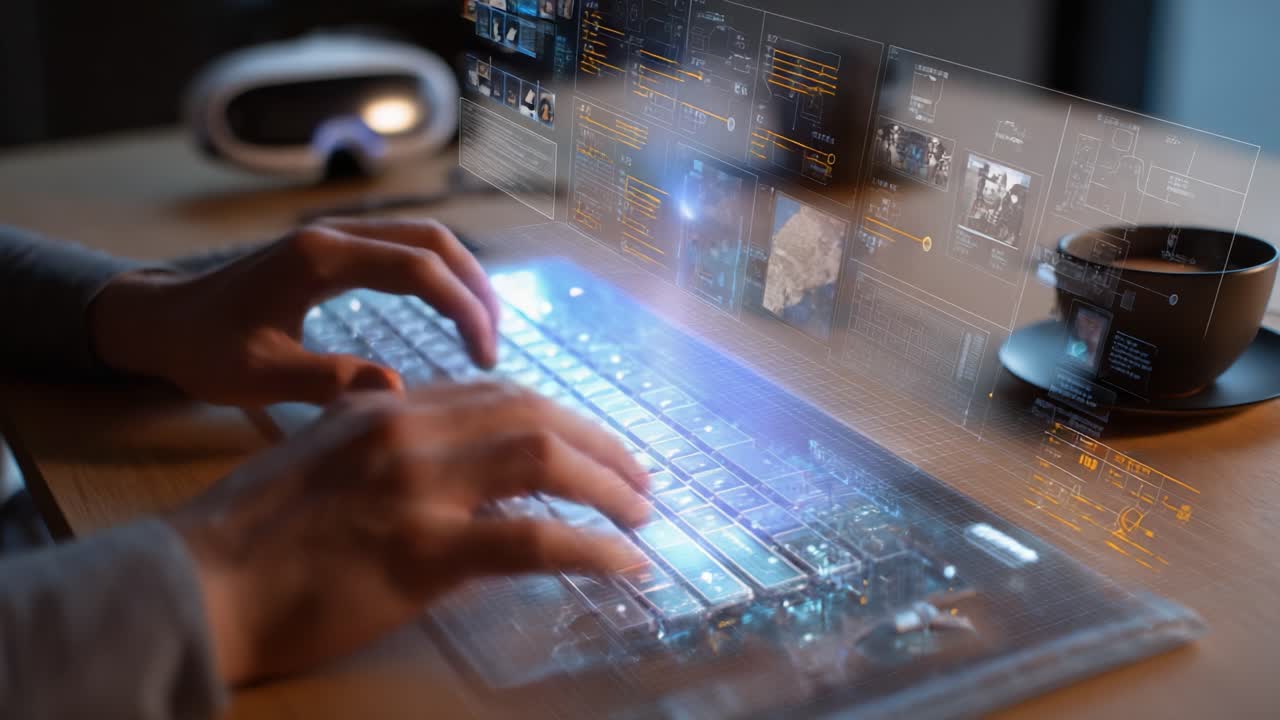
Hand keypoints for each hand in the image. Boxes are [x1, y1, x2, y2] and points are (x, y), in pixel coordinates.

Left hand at [89, 219, 500, 405]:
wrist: (161, 320)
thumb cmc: (203, 350)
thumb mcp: (257, 375)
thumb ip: (326, 380)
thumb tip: (399, 394)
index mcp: (319, 258)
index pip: (418, 268)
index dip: (462, 309)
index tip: (483, 358)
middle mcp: (335, 234)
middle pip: (434, 240)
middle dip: (476, 290)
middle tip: (492, 346)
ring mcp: (337, 236)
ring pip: (425, 239)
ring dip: (464, 279)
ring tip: (483, 331)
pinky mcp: (337, 249)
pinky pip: (407, 249)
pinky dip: (442, 277)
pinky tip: (452, 313)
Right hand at [166, 382, 650, 684]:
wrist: (194, 582)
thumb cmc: (249, 532)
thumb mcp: (322, 462)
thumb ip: (390, 453)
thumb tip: (458, 475)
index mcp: (386, 409)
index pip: (498, 396)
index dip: (560, 420)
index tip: (592, 446)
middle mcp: (410, 432)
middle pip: (535, 417)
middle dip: (601, 446)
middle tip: (639, 479)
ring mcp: (420, 489)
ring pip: (546, 463)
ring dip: (609, 487)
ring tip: (642, 516)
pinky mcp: (424, 553)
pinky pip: (535, 541)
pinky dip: (592, 549)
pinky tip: (623, 565)